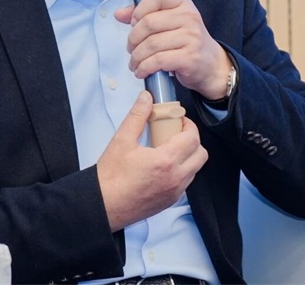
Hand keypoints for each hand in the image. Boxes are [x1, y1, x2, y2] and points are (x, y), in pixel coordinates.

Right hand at [96, 91, 207, 231]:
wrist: (104, 205)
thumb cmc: (111, 177)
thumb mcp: (122, 139)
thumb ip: (137, 115)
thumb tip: (146, 98)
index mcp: (166, 162)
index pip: (192, 138)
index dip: (189, 125)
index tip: (179, 120)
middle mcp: (175, 179)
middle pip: (201, 154)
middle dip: (192, 140)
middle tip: (176, 132)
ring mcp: (174, 192)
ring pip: (195, 169)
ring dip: (188, 156)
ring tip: (168, 148)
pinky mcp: (169, 201)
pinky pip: (185, 182)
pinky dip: (181, 170)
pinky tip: (162, 164)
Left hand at [114, 0, 230, 99]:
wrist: (210, 64)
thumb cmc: (184, 41)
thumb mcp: (168, 22)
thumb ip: (143, 15)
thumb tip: (118, 14)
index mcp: (182, 3)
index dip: (140, 9)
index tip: (134, 23)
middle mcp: (189, 17)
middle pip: (149, 23)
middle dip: (133, 39)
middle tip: (131, 48)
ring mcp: (191, 37)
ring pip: (151, 44)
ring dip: (136, 57)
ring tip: (134, 63)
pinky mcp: (190, 57)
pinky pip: (158, 61)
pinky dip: (144, 67)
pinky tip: (141, 71)